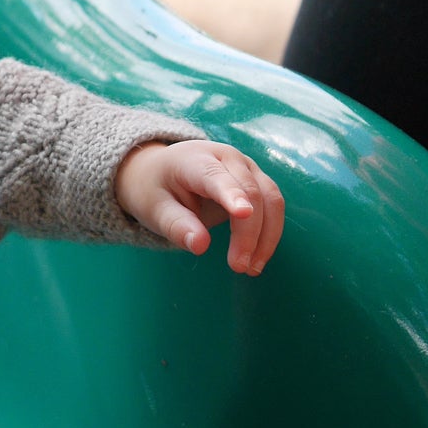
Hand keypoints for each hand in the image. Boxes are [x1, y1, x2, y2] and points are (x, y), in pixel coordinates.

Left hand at [114, 140, 283, 274]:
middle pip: (250, 192)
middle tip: (239, 267)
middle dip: (249, 232)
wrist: (161, 171)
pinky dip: (269, 234)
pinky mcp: (257, 181)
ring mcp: (247, 168)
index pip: (217, 177)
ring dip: (267, 236)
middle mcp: (228, 158)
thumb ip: (176, 225)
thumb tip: (200, 246)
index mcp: (195, 159)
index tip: (242, 214)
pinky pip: (273, 206)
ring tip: (251, 269)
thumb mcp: (154, 209)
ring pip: (271, 199)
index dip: (231, 195)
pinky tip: (257, 258)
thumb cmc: (156, 190)